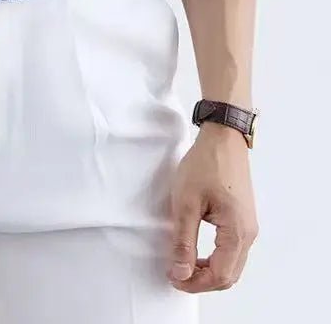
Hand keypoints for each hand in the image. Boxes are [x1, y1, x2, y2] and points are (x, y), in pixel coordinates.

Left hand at [168, 121, 258, 291]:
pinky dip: (216, 259)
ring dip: (209, 271)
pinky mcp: (244, 218)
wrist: (223, 137)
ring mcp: (249, 226)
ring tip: (184, 263)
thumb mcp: (186, 203)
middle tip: (176, 273)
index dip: (194, 283)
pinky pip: (233, 251)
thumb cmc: (205, 164)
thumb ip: (183, 241)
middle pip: (229, 275)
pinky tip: (197, 251)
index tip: (172, 277)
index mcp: (237, 232)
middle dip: (202, 281)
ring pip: (233, 265)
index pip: (220, 275)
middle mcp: (249, 233)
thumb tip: (181, 273)